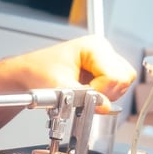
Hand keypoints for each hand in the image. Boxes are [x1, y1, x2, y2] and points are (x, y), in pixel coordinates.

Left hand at [12, 35, 136, 103]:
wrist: (29, 73)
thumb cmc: (38, 71)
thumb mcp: (58, 86)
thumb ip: (84, 97)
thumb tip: (105, 107)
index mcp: (94, 46)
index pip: (114, 75)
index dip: (100, 91)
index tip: (83, 96)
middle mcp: (103, 49)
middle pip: (123, 78)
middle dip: (106, 93)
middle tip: (85, 96)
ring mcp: (105, 59)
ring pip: (123, 83)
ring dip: (106, 95)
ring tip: (84, 93)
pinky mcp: (104, 69)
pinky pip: (117, 86)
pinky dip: (105, 94)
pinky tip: (88, 92)